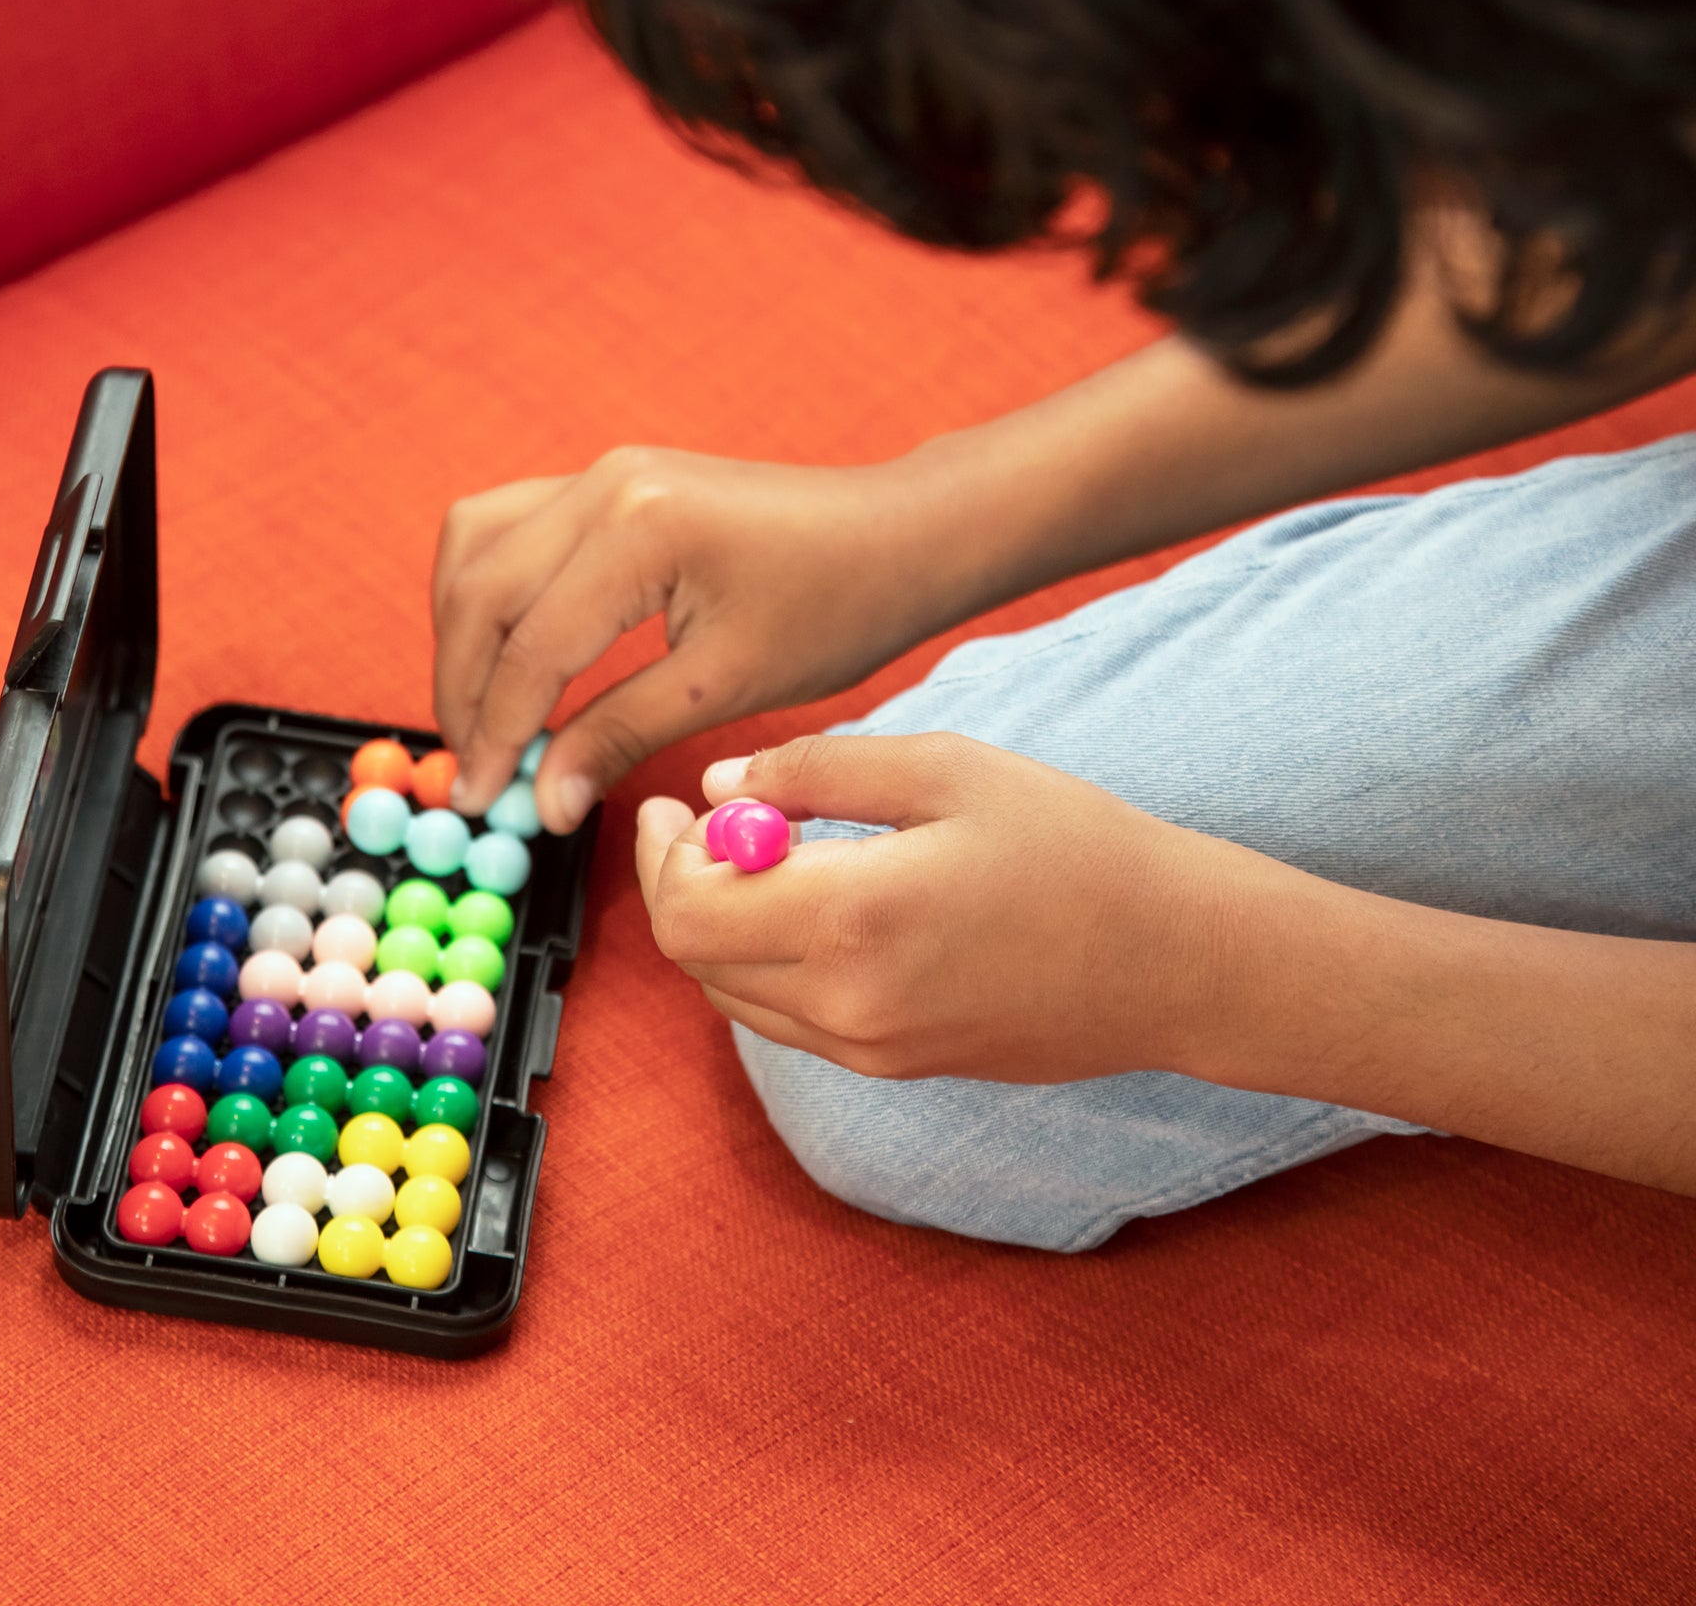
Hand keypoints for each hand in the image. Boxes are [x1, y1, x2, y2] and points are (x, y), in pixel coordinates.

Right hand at [432, 447, 964, 832]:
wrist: (899, 534)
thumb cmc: (838, 606)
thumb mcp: (726, 686)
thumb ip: (618, 735)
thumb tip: (542, 798)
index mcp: (640, 531)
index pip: (531, 646)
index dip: (496, 734)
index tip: (484, 801)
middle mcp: (605, 485)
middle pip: (479, 590)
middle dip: (462, 689)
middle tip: (474, 771)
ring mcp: (603, 473)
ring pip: (475, 545)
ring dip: (460, 632)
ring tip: (480, 715)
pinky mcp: (611, 482)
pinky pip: (508, 526)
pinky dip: (487, 591)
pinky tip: (504, 652)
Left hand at [634, 732, 1235, 1082]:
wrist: (1176, 960)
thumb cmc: (1075, 847)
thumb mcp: (944, 769)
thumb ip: (815, 772)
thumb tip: (718, 787)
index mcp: (853, 918)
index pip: (687, 911)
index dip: (661, 855)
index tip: (672, 803)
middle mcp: (847, 1003)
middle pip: (695, 959)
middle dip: (679, 884)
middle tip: (700, 821)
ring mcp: (871, 1049)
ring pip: (733, 994)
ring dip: (719, 926)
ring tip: (756, 854)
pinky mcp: (896, 1067)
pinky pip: (787, 1019)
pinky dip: (765, 962)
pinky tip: (808, 905)